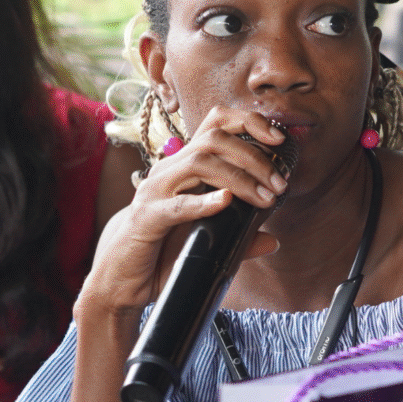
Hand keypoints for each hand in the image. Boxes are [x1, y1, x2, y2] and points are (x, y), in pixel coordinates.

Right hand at [81, 107, 288, 314]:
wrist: (122, 278)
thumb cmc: (163, 253)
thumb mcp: (207, 242)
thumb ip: (237, 238)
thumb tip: (273, 241)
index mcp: (184, 167)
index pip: (215, 125)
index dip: (247, 122)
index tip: (279, 140)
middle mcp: (169, 170)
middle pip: (213, 139)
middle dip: (254, 155)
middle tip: (280, 184)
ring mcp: (155, 191)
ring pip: (199, 163)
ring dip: (239, 177)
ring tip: (264, 198)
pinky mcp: (146, 218)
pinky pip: (176, 205)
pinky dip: (203, 201)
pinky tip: (225, 202)